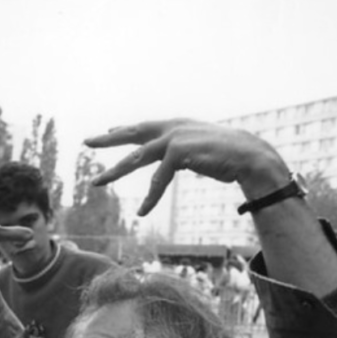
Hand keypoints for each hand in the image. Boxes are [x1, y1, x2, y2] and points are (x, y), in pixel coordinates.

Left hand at [85, 118, 288, 215]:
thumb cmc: (229, 155)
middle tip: (86, 142)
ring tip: (96, 182)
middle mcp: (172, 128)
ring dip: (114, 172)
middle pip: (132, 134)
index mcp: (177, 125)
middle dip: (108, 139)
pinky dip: (150, 198)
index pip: (144, 127)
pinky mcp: (178, 153)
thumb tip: (172, 157)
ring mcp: (174, 138)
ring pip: (135, 158)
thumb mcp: (200, 147)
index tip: (108, 130)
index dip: (125, 130)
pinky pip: (157, 180)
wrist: (250, 156)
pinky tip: (142, 212)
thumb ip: (183, 149)